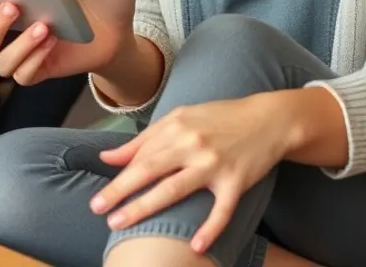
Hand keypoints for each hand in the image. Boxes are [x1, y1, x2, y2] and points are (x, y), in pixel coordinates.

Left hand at [89, 94, 285, 253]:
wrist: (268, 119)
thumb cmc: (219, 119)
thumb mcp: (180, 119)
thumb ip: (145, 139)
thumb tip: (108, 157)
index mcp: (176, 125)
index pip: (140, 155)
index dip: (118, 177)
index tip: (99, 197)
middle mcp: (192, 143)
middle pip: (149, 169)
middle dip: (120, 191)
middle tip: (98, 209)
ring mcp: (214, 163)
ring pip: (174, 189)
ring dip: (144, 208)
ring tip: (120, 224)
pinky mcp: (236, 182)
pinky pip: (221, 210)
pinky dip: (209, 229)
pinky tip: (195, 246)